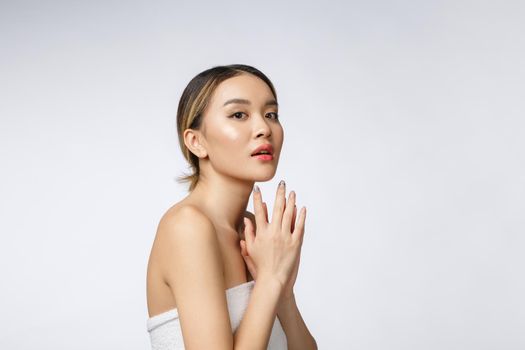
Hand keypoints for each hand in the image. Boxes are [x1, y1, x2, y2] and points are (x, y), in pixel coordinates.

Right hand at [240, 183, 305, 298]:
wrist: (273, 281)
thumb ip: (248, 234)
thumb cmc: (260, 267)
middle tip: (282, 183)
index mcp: (261, 233)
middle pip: (277, 209)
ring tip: (292, 192)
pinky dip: (301, 216)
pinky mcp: (296, 243)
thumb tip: (246, 221)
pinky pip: (299, 226)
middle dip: (279, 194)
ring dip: (291, 202)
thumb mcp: (249, 250)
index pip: (259, 211)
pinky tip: (302, 208)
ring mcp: (286, 237)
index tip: (258, 188)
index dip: (258, 198)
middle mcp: (274, 232)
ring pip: (289, 215)